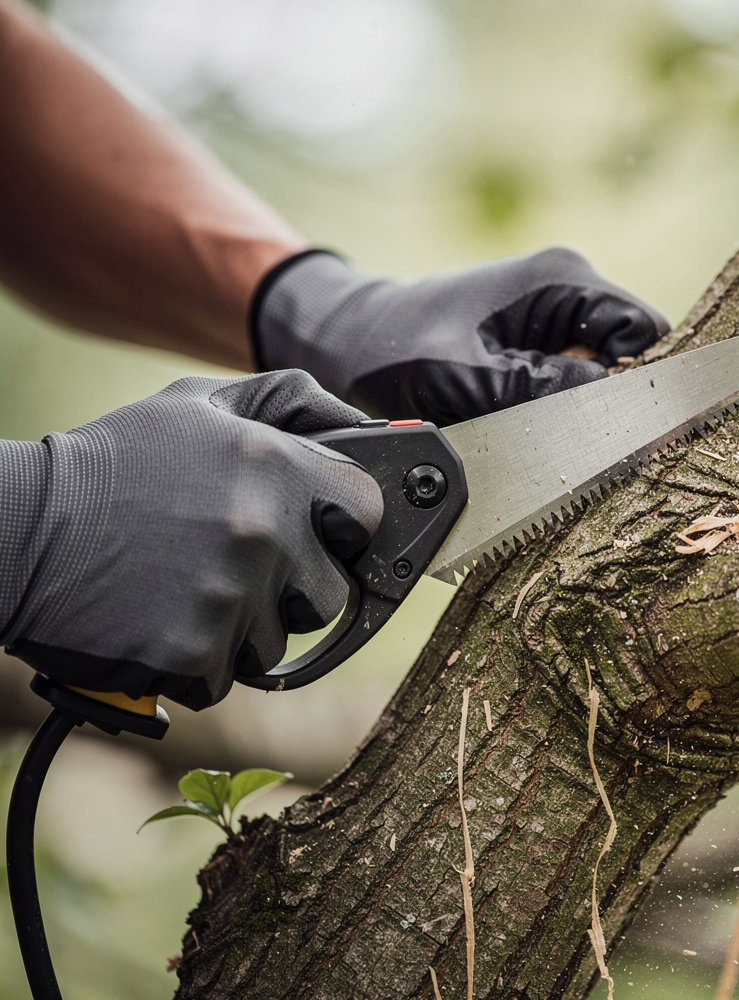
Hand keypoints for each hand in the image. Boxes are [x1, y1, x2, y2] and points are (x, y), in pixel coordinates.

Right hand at [0, 371, 382, 709]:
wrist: (20, 531)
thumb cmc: (117, 465)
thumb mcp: (199, 403)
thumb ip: (289, 401)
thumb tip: (362, 425)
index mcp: (274, 466)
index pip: (366, 509)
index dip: (344, 523)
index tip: (322, 529)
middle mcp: (262, 531)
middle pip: (331, 591)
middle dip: (295, 586)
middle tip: (236, 564)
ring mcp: (229, 596)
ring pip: (278, 641)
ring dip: (243, 626)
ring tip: (186, 587)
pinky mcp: (193, 653)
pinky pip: (227, 675)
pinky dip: (198, 658)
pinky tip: (159, 617)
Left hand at [251, 247, 669, 425]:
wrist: (352, 341)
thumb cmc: (397, 349)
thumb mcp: (466, 375)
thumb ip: (542, 389)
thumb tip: (614, 404)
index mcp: (560, 280)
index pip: (646, 333)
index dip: (641, 382)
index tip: (611, 426)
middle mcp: (567, 291)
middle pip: (628, 357)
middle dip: (604, 402)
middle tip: (560, 435)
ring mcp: (552, 317)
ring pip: (601, 377)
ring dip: (575, 412)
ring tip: (526, 426)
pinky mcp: (536, 344)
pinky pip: (570, 383)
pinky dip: (554, 412)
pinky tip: (520, 424)